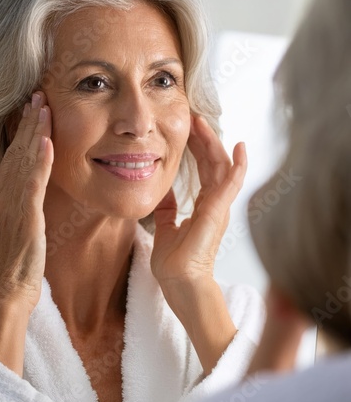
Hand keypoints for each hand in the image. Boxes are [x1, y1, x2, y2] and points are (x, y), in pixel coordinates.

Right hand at [0, 91, 52, 315]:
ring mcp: (11, 205)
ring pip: (24, 161)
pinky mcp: (24, 216)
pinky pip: (33, 184)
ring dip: (34, 132)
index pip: (10, 156)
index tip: (30, 109)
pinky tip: (46, 141)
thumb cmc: (6, 262)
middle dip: (29, 123)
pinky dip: (40, 161)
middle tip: (39, 95)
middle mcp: (1, 196)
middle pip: (16, 152)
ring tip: (43, 106)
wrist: (3, 293)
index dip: (20, 132)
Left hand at [151, 115, 246, 285]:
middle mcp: (214, 204)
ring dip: (213, 144)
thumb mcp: (165, 227)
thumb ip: (167, 209)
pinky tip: (239, 146)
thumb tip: (163, 191)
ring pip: (221, 167)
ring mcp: (218, 207)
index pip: (203, 170)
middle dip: (203, 139)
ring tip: (204, 123)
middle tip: (194, 118)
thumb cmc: (175, 262)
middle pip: (212, 164)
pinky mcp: (219, 211)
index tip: (187, 131)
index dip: (197, 149)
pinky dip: (238, 165)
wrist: (179, 283)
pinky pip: (232, 183)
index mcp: (203, 207)